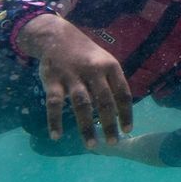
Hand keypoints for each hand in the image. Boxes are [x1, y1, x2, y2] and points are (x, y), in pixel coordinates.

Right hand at [17, 15, 133, 148]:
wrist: (56, 36)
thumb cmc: (86, 54)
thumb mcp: (105, 61)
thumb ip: (112, 84)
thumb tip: (120, 113)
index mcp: (110, 67)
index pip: (123, 93)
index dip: (126, 113)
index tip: (127, 130)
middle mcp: (93, 70)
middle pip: (105, 101)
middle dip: (110, 124)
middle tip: (113, 143)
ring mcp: (72, 75)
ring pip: (82, 104)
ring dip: (87, 127)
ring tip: (92, 145)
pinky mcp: (53, 79)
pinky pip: (54, 103)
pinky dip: (54, 121)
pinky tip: (57, 136)